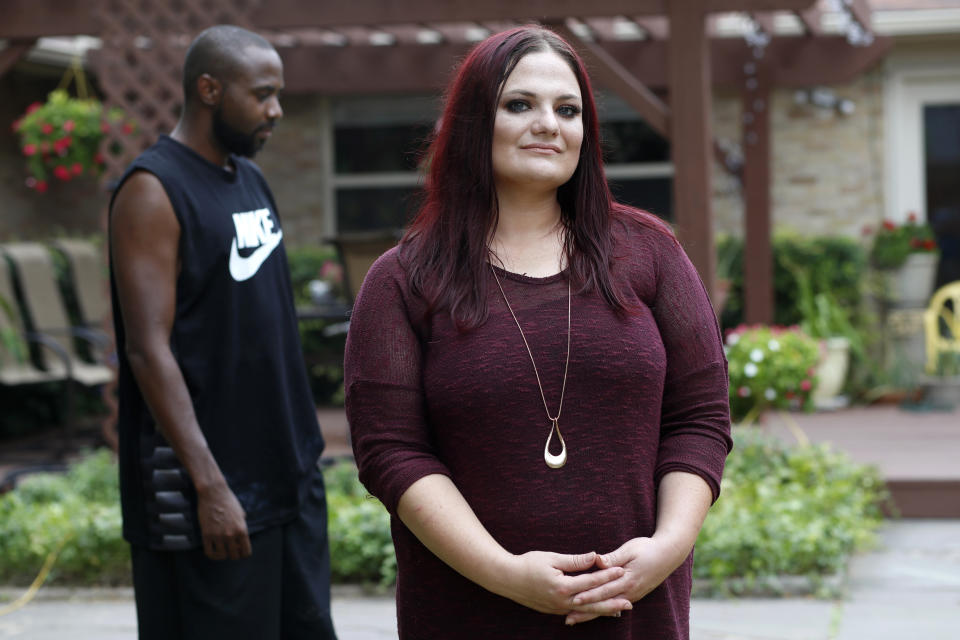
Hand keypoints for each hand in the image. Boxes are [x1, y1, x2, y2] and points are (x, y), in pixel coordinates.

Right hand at [196, 482, 251, 560]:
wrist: (213, 492)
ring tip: (222, 550)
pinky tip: (214, 551)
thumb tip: (240, 536)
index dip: (244, 554)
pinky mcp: (206, 534)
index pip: (246, 552)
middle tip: (231, 550)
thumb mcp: (240, 512)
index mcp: (242, 529)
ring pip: (222, 556)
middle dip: (234, 555)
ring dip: (223, 555)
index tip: (240, 552)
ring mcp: (218, 535)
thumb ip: (242, 525)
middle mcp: (231, 534)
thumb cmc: (228, 500)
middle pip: (234, 556)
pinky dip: (212, 555)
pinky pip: (209, 552)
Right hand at [498, 551, 630, 616]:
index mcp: (562, 587)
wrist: (507, 579)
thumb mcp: (552, 558)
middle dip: (612, 602)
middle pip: (593, 603)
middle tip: (630, 602)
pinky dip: (589, 612)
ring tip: (619, 610)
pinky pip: (576, 612)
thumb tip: (594, 556)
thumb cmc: (528, 564)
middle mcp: (562, 601)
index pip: (591, 581)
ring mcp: (558, 608)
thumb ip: (575, 560)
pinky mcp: (554, 610)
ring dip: (603, 610)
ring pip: (585, 611)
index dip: (607, 576)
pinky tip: (597, 611)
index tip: (621, 571)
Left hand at [564, 537, 687, 625]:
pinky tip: (593, 614)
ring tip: (575, 619)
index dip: (589, 595)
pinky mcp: (633, 595)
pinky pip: (615, 606)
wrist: (669, 555)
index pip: (604, 589)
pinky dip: (603, 611)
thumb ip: (613, 558)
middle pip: (603, 603)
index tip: (574, 599)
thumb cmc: (647, 548)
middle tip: (569, 619)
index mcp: (627, 579)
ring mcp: (632, 595)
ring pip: (608, 607)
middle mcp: (630, 591)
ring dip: (592, 614)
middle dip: (585, 611)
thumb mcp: (630, 549)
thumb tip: (597, 560)